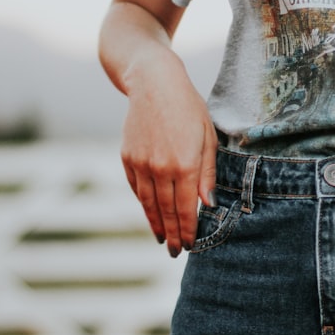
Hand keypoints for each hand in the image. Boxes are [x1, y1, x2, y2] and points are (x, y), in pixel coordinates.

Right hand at [120, 55, 216, 257]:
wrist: (153, 82)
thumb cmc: (188, 107)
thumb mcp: (207, 137)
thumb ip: (207, 173)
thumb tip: (207, 205)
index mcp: (185, 164)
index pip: (186, 209)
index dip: (188, 230)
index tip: (191, 246)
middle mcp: (160, 168)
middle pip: (166, 211)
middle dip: (173, 235)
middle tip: (176, 252)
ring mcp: (141, 164)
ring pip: (148, 204)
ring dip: (156, 224)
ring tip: (163, 240)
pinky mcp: (127, 157)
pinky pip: (136, 188)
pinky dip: (143, 204)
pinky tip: (151, 215)